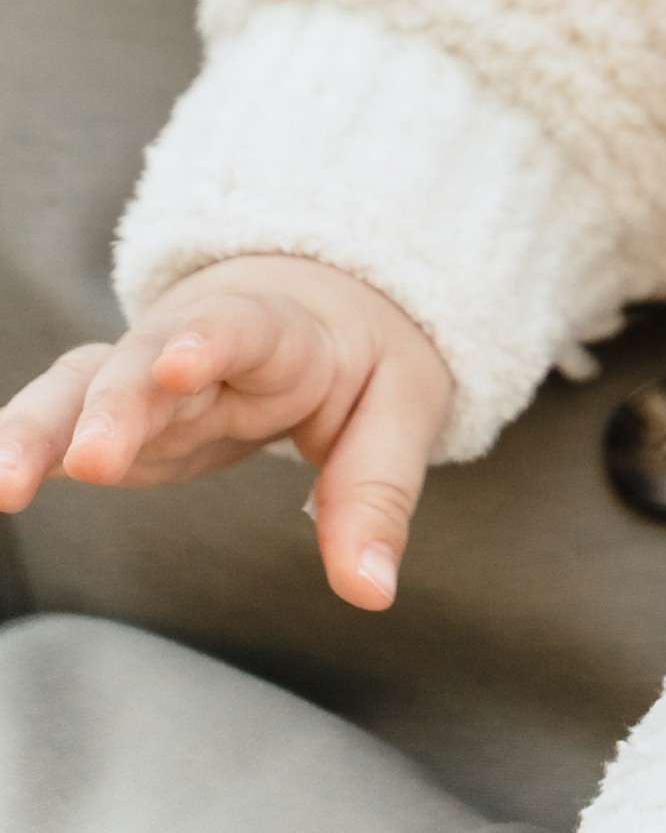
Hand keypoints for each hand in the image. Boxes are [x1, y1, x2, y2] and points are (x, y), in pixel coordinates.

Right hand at [0, 256, 453, 612]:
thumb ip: (377, 495)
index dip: (213, 340)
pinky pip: (60, 418)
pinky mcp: (119, 416)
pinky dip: (20, 443)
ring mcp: (149, 377)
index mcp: (284, 334)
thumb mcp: (401, 409)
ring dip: (41, 426)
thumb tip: (371, 592)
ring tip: (4, 478)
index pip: (247, 328)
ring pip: (83, 383)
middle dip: (118, 403)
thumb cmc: (363, 359)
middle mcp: (202, 345)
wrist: (323, 298)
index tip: (181, 362)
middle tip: (91, 456)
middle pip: (148, 359)